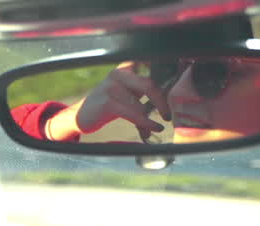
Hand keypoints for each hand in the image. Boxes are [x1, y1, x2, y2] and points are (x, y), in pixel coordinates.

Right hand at [46, 61, 171, 141]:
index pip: (151, 64)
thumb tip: (168, 100)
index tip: (181, 77)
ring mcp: (111, 86)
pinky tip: (152, 127)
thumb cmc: (107, 106)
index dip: (168, 68)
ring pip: (141, 102)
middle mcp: (118, 73)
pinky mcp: (107, 101)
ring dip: (152, 117)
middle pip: (149, 84)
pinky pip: (133, 112)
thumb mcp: (125, 93)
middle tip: (169, 114)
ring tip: (157, 126)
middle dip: (162, 101)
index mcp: (125, 68)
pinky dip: (145, 122)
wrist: (78, 117)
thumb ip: (143, 91)